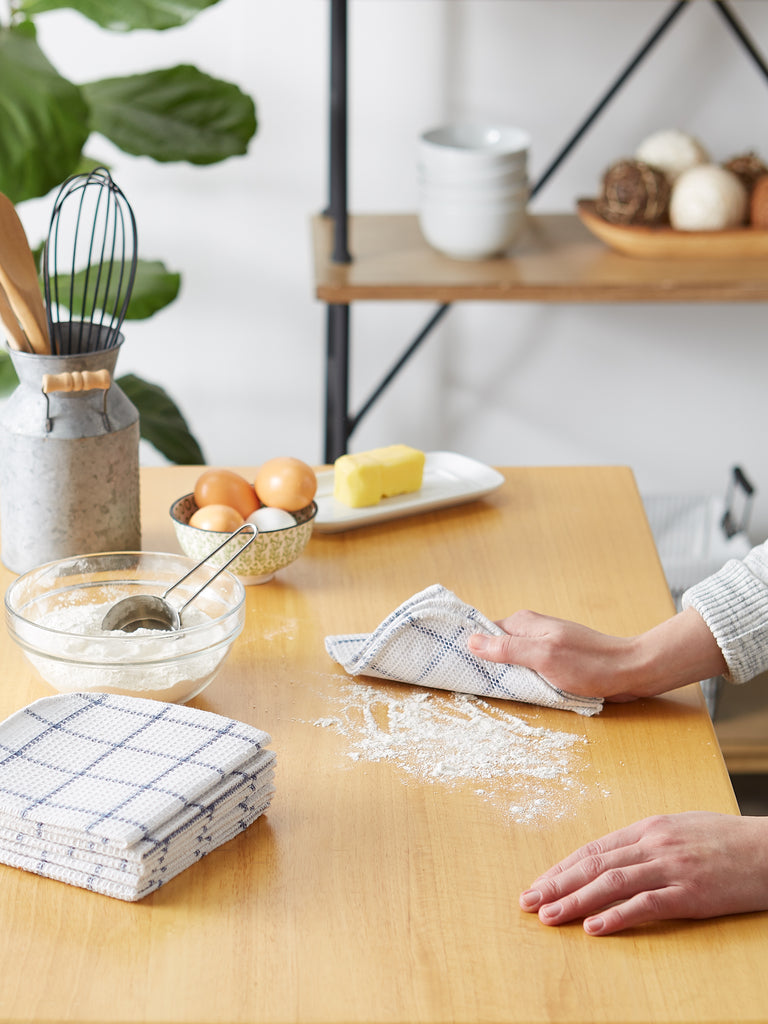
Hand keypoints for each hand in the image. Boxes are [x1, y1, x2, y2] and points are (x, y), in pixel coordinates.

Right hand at [467, 606, 726, 701]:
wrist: (629, 671)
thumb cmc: (589, 664)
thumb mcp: (543, 657)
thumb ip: (507, 649)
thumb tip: (470, 640)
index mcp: (523, 624)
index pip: (483, 632)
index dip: (468, 648)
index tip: (451, 665)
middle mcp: (530, 631)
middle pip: (494, 647)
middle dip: (482, 664)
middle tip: (466, 684)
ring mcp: (542, 646)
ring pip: (509, 661)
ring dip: (502, 675)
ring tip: (488, 691)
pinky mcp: (553, 661)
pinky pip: (525, 669)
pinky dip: (519, 681)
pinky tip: (517, 692)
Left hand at [520, 812, 767, 934]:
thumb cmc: (727, 840)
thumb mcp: (680, 829)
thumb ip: (647, 843)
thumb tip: (615, 858)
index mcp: (648, 828)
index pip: (594, 849)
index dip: (562, 867)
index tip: (539, 883)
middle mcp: (653, 844)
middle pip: (595, 865)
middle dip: (557, 884)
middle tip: (529, 902)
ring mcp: (671, 867)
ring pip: (612, 882)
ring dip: (575, 900)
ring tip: (550, 916)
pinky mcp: (690, 893)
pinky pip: (646, 904)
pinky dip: (616, 915)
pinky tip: (594, 927)